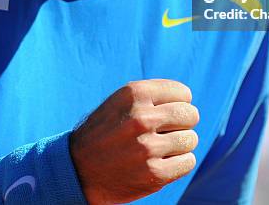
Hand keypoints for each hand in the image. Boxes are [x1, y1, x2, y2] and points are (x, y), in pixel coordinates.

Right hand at [69, 79, 198, 203]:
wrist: (78, 168)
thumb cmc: (106, 130)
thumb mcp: (122, 101)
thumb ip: (153, 96)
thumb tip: (188, 100)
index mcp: (135, 94)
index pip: (184, 94)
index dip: (180, 103)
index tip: (168, 112)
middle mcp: (142, 118)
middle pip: (190, 115)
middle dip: (184, 122)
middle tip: (169, 130)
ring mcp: (148, 147)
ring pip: (191, 139)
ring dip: (182, 144)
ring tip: (163, 146)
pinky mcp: (153, 174)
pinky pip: (187, 162)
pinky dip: (180, 162)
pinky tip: (164, 161)